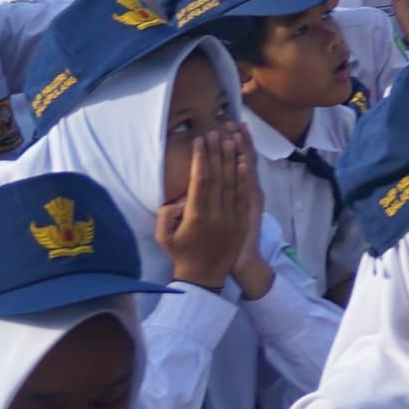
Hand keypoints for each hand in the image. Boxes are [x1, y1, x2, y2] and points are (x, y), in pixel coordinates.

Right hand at [156, 121, 258, 285]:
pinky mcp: (242, 220)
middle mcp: (216, 213)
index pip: (200, 180)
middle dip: (216, 152)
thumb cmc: (181, 254)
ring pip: (233, 182)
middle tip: (214, 132)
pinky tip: (243, 162)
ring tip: (230, 139)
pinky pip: (245, 195)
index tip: (200, 141)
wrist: (205, 276)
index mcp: (195, 215)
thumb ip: (165, 215)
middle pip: (218, 176)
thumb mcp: (163, 237)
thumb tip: (176, 199)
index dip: (201, 158)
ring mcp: (232, 216)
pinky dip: (244, 178)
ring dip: (232, 159)